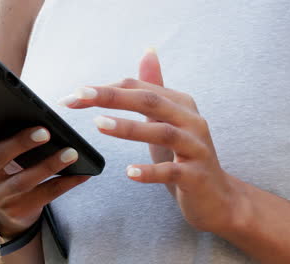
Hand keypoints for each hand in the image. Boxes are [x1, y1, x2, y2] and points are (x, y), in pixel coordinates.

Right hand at [0, 102, 89, 238]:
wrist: (10, 205)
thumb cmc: (7, 161)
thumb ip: (4, 127)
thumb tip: (34, 106)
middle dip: (21, 143)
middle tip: (45, 132)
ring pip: (23, 180)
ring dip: (49, 165)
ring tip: (71, 152)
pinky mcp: (16, 209)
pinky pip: (44, 195)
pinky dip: (65, 183)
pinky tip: (81, 174)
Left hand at [59, 50, 242, 232]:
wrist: (217, 195)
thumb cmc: (184, 154)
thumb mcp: (166, 119)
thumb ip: (155, 88)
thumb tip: (147, 52)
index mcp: (179, 103)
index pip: (138, 88)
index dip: (105, 89)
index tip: (72, 96)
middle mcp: (190, 120)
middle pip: (150, 102)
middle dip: (112, 97)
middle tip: (80, 96)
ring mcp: (196, 147)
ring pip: (162, 133)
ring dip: (129, 128)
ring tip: (99, 124)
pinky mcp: (197, 175)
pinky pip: (172, 171)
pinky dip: (150, 171)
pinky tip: (129, 172)